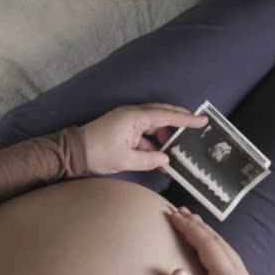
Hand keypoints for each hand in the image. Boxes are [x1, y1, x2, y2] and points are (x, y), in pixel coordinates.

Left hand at [80, 103, 206, 174]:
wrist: (72, 153)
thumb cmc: (97, 153)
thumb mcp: (125, 159)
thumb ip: (148, 159)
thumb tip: (165, 160)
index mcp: (134, 117)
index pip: (165, 115)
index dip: (185, 118)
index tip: (202, 120)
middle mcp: (132, 115)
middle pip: (161, 115)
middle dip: (178, 122)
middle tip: (196, 128)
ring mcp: (127, 122)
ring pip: (153, 126)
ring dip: (164, 139)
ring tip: (177, 153)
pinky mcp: (123, 131)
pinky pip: (144, 135)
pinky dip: (153, 145)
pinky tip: (160, 159)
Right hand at [167, 207, 255, 274]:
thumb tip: (176, 271)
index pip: (207, 244)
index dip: (189, 228)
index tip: (173, 215)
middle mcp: (240, 271)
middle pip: (218, 241)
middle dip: (198, 224)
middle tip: (181, 210)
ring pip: (226, 247)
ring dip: (207, 232)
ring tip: (193, 222)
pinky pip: (229, 256)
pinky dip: (215, 245)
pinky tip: (211, 247)